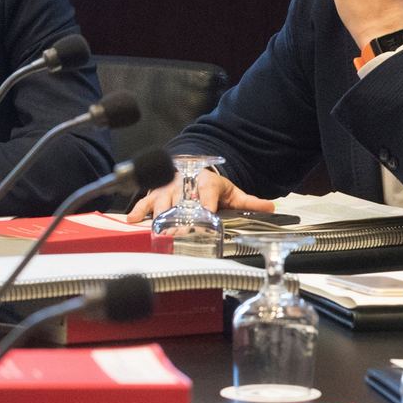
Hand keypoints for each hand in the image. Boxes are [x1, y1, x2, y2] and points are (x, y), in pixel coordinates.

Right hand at [123, 170, 274, 222]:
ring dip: (160, 219)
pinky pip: (144, 202)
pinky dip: (137, 211)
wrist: (191, 168)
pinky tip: (131, 220)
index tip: (206, 218)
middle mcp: (185, 185)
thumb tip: (271, 207)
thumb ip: (250, 202)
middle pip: (182, 203)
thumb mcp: (232, 191)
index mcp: (206, 184)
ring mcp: (168, 190)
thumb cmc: (211, 185)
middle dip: (181, 219)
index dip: (206, 207)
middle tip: (181, 234)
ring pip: (162, 204)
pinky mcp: (155, 194)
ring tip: (159, 233)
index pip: (207, 195)